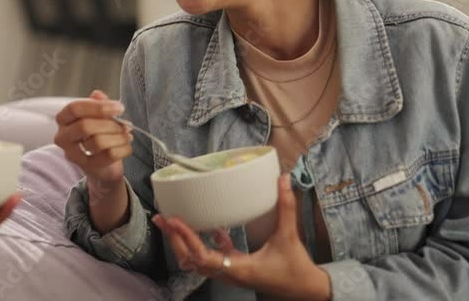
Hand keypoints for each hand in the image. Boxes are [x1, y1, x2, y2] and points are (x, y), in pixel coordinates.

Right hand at [53, 90, 132, 183]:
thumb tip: (98, 95)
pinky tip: (126, 145)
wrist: (102, 164)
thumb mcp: (99, 115)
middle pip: (85, 126)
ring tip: (127, 134)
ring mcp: (72, 153)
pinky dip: (123, 148)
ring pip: (98, 142)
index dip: (98, 107)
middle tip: (125, 124)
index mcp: (64, 118)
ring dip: (119, 137)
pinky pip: (108, 156)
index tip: (118, 107)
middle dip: (110, 124)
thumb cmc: (98, 134)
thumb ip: (99, 103)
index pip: (75, 109)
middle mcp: (63, 136)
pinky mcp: (86, 166)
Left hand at [153, 174, 331, 300]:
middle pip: (191, 260)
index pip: (202, 256)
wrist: (305, 288)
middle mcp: (228, 274)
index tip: (173, 220)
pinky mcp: (235, 269)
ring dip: (184, 242)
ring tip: (172, 222)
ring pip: (197, 261)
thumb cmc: (295, 267)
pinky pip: (212, 257)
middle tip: (162, 218)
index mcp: (237, 268)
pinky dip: (205, 243)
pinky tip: (210, 228)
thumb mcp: (289, 236)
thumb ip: (286, 207)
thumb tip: (283, 179)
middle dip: (175, 239)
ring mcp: (230, 273)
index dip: (186, 238)